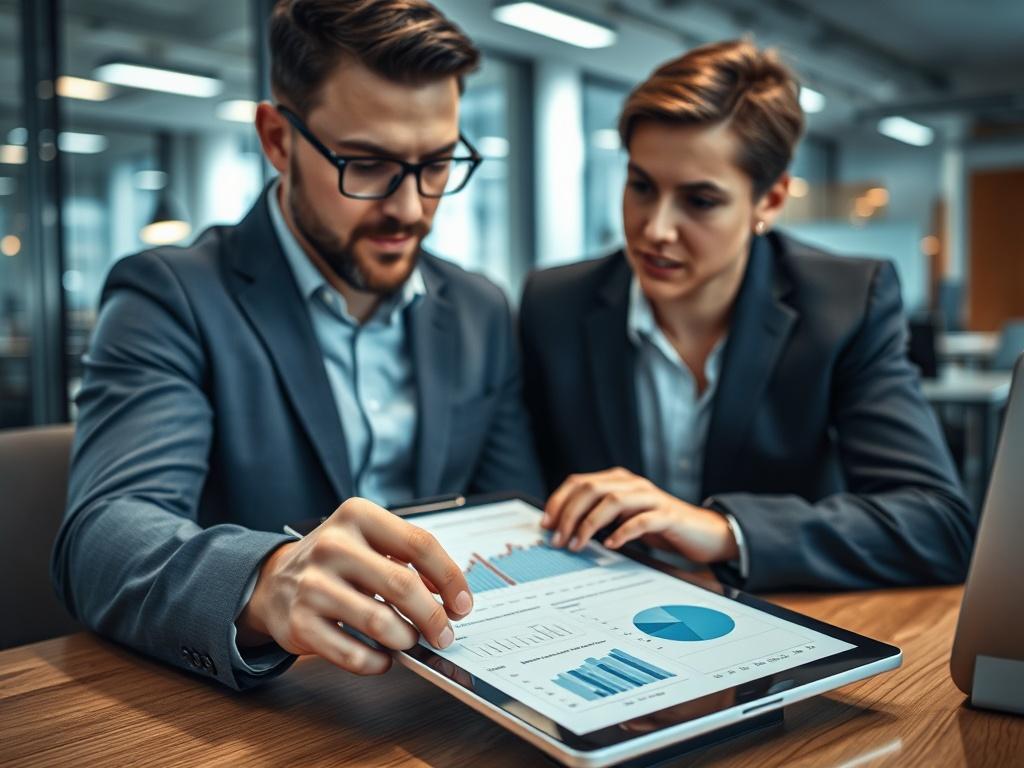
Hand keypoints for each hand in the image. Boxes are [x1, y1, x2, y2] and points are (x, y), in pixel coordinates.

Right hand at [236, 497, 472, 674]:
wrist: (272, 581)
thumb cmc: (336, 562)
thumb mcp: (368, 541)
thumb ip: (409, 560)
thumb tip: (451, 596)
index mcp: (357, 516)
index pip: (420, 544)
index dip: (450, 578)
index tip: (463, 604)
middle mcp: (333, 545)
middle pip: (404, 584)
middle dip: (433, 617)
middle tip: (444, 634)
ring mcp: (313, 585)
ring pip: (380, 622)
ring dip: (406, 639)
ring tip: (410, 641)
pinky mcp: (299, 623)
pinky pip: (354, 654)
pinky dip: (378, 662)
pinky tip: (382, 657)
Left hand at [542, 468, 738, 563]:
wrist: (704, 533)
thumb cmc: (660, 526)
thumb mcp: (624, 518)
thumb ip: (599, 516)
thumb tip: (562, 528)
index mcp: (619, 480)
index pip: (579, 482)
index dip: (559, 501)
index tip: (545, 524)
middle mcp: (633, 484)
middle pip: (591, 489)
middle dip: (569, 514)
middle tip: (558, 539)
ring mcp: (651, 497)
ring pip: (613, 500)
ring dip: (589, 523)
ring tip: (577, 544)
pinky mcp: (668, 515)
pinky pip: (642, 520)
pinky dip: (623, 531)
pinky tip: (612, 545)